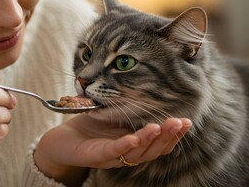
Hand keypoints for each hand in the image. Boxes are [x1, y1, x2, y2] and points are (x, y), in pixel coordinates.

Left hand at [34, 115, 191, 186]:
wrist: (62, 139)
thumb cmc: (90, 127)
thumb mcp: (116, 116)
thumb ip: (133, 111)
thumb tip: (154, 92)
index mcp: (133, 145)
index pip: (159, 144)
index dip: (174, 135)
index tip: (186, 122)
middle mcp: (126, 154)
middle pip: (152, 150)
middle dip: (168, 136)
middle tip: (181, 123)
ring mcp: (111, 157)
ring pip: (136, 153)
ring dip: (150, 140)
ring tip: (161, 127)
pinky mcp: (94, 155)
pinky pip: (112, 152)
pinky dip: (124, 145)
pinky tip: (134, 138)